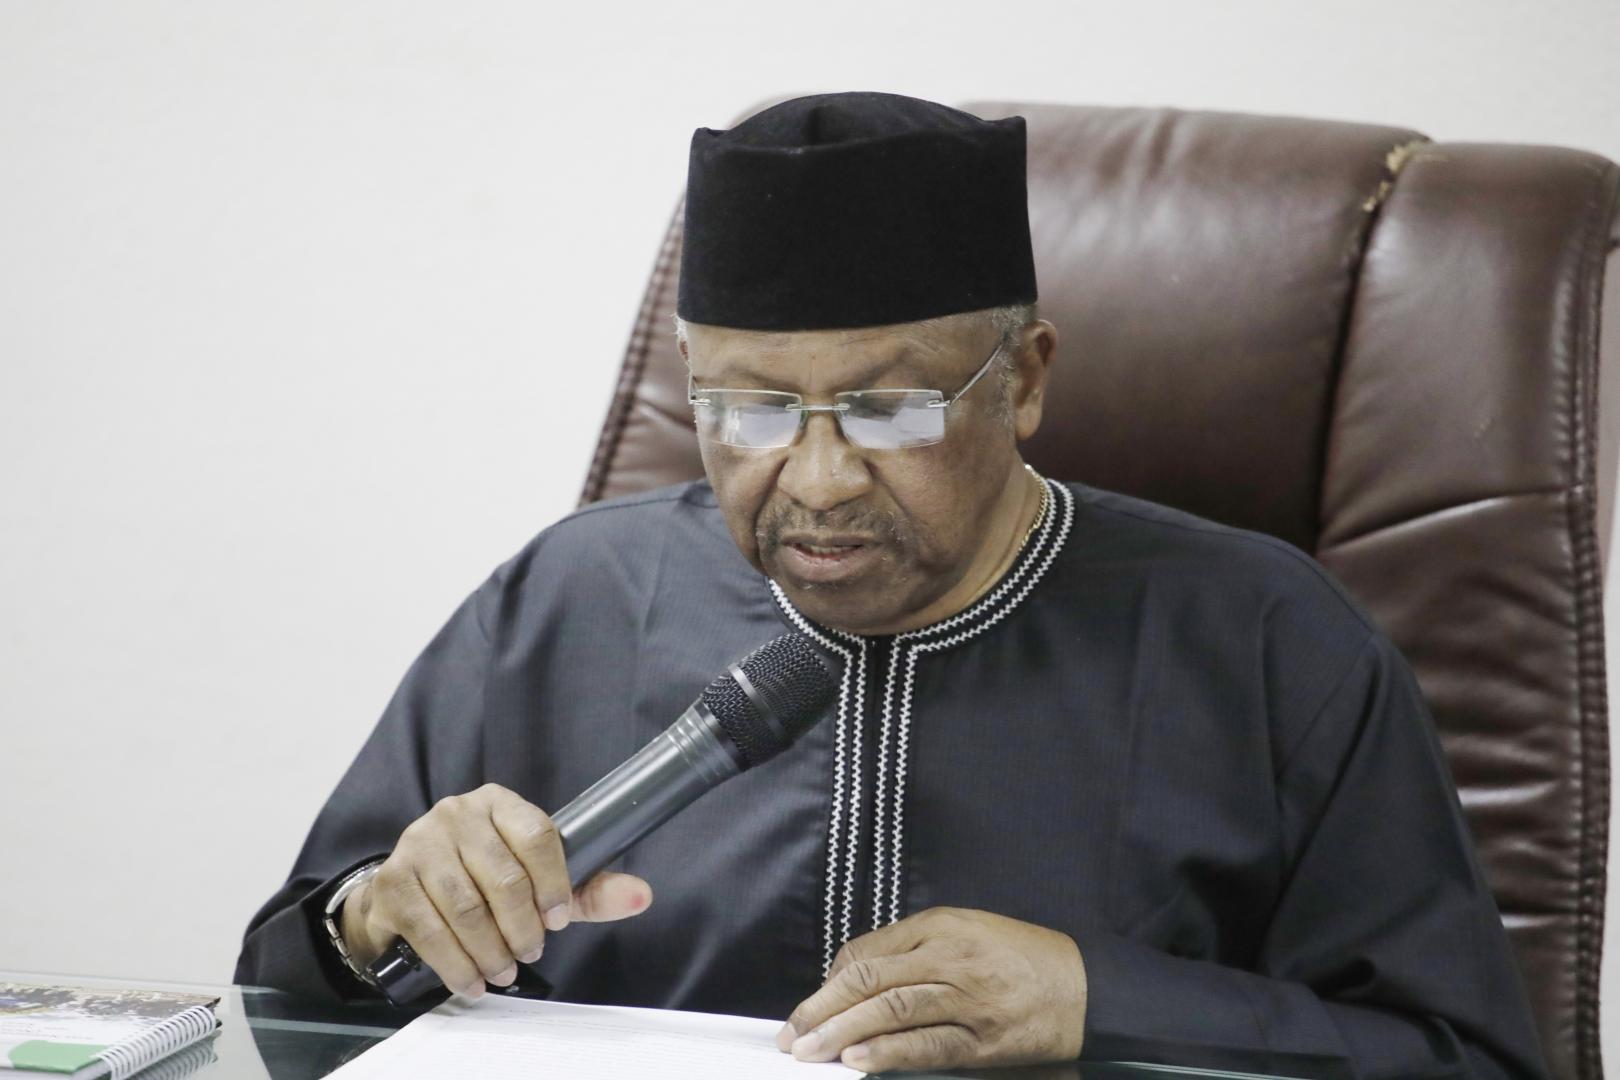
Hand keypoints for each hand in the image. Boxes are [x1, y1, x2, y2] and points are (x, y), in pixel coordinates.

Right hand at [340, 783, 651, 997]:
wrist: (412, 888)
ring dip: (491, 950)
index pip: (536, 834)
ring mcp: (420, 844)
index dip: (553, 882)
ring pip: (466, 907)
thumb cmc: (483, 879)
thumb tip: (641, 896)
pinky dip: (457, 964)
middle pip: (502, 877)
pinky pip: (430, 929)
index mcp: (499, 803)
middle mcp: (457, 814)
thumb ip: (588, 889)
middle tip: (530, 952)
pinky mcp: (394, 881)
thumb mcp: (538, 878)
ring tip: (504, 971)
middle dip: (522, 926)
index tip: (558, 919)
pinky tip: (473, 980)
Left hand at [777, 907, 1086, 1071]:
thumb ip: (914, 948)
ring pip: (890, 1011)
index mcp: (940, 927)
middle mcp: (949, 957)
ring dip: (842, 1033)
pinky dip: (888, 1053)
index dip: (829, 981)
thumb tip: (857, 974)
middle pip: (870, 980)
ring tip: (811, 1051)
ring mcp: (966, 1000)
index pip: (868, 952)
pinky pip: (927, 1046)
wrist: (1084, 987)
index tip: (808, 1006)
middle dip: (822, 1009)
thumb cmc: (1022, 958)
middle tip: (792, 1034)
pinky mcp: (983, 1040)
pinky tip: (858, 1061)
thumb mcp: (967, 931)